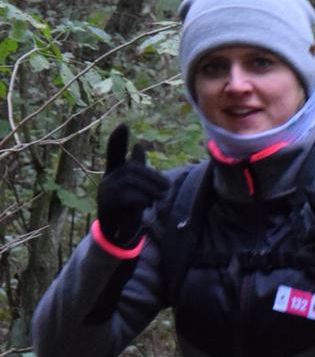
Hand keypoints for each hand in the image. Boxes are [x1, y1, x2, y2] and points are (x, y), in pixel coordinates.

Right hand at [97, 124, 166, 246]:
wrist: (118, 232)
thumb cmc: (129, 206)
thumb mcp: (135, 187)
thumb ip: (138, 168)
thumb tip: (139, 146)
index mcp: (114, 172)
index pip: (114, 152)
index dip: (118, 140)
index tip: (124, 125)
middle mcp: (107, 179)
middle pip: (132, 169)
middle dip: (153, 177)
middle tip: (168, 187)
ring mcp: (105, 191)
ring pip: (132, 181)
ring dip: (151, 189)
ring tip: (160, 197)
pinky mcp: (107, 204)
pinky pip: (129, 195)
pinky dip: (143, 199)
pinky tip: (147, 205)